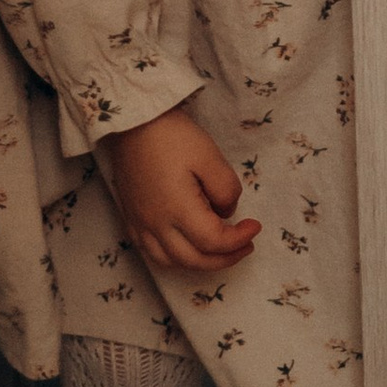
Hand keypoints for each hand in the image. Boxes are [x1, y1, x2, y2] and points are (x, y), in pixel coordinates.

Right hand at [98, 107, 259, 276]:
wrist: (133, 124)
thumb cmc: (173, 137)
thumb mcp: (211, 157)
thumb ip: (226, 190)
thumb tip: (226, 213)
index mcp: (177, 210)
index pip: (214, 241)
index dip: (239, 239)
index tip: (255, 226)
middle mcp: (156, 224)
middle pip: (194, 260)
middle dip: (225, 258)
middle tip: (246, 245)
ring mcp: (140, 224)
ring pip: (170, 262)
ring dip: (199, 262)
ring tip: (220, 250)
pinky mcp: (131, 218)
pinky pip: (151, 252)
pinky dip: (174, 257)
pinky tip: (187, 245)